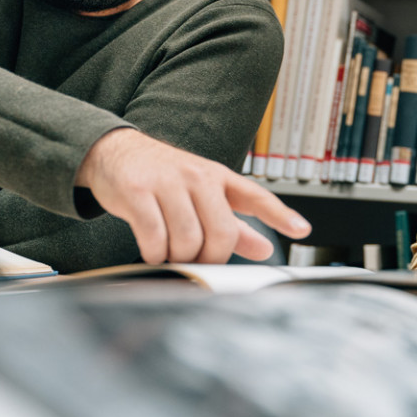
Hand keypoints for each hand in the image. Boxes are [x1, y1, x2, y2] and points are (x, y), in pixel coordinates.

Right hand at [76, 128, 311, 264]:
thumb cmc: (163, 179)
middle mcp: (197, 176)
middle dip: (210, 258)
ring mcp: (167, 182)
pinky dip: (154, 254)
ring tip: (169, 254)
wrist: (114, 153)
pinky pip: (155, 238)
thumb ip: (233, 223)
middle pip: (221, 232)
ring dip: (178, 258)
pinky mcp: (138, 192)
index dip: (280, 214)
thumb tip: (266, 248)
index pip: (255, 196)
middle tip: (196, 262)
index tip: (302, 230)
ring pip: (188, 240)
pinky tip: (152, 252)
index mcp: (217, 177)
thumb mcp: (201, 195)